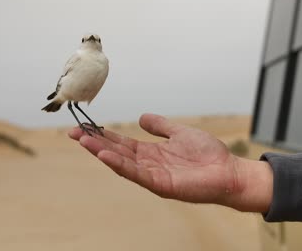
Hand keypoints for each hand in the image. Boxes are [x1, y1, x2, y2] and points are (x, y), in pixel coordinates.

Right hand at [68, 113, 271, 211]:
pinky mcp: (161, 185)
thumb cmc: (207, 154)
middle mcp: (147, 164)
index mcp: (150, 152)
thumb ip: (160, 126)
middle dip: (94, 142)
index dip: (103, 135)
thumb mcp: (179, 133)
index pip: (121, 143)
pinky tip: (106, 155)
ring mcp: (153, 175)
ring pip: (121, 163)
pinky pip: (137, 174)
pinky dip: (120, 165)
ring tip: (83, 141)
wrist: (228, 171)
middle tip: (73, 132)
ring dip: (101, 152)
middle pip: (115, 152)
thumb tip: (141, 117)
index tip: (85, 126)